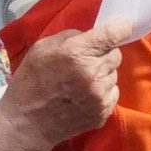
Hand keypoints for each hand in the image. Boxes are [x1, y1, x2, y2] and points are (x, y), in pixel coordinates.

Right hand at [0, 28, 120, 150]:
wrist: (26, 123)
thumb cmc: (30, 81)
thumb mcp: (42, 48)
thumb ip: (70, 37)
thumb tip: (92, 35)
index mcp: (76, 53)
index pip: (112, 35)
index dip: (121, 28)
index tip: (124, 26)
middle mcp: (92, 73)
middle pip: (116, 55)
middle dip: (104, 54)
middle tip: (86, 61)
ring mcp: (99, 96)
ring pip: (114, 75)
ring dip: (102, 74)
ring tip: (81, 82)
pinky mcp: (103, 113)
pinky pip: (113, 93)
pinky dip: (103, 92)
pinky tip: (84, 96)